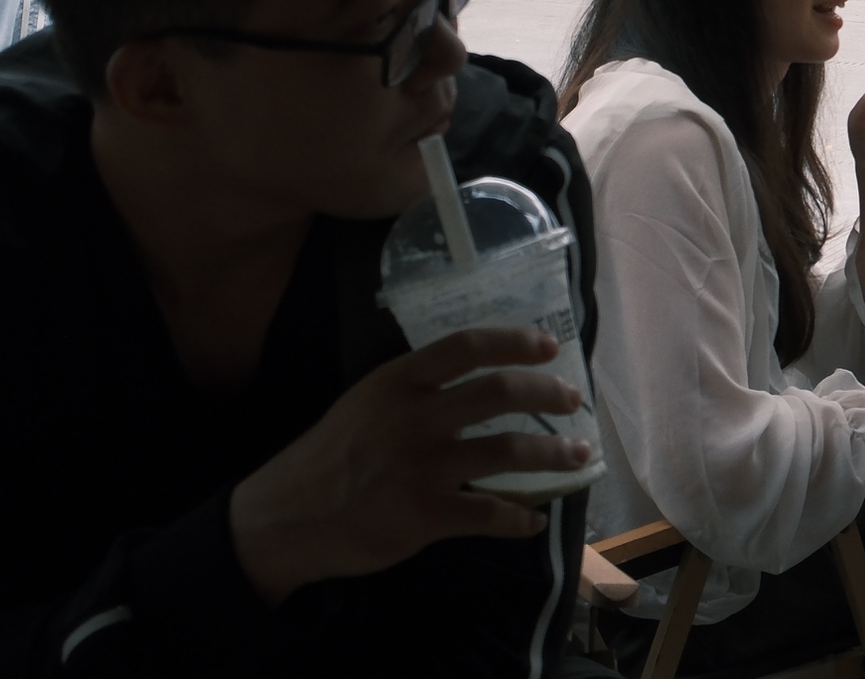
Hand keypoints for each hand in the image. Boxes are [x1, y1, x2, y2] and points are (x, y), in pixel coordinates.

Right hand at [227, 326, 583, 606]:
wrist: (285, 518)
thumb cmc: (331, 457)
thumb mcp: (365, 404)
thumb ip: (414, 390)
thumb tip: (476, 381)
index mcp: (397, 381)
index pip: (467, 346)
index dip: (515, 342)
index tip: (550, 347)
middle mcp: (413, 416)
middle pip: (499, 392)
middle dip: (548, 395)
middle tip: (573, 402)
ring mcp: (420, 466)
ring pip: (508, 451)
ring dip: (554, 454)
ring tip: (579, 458)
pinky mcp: (424, 514)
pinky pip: (490, 513)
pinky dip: (520, 518)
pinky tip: (533, 521)